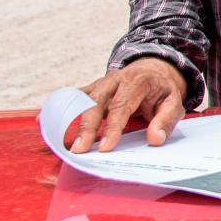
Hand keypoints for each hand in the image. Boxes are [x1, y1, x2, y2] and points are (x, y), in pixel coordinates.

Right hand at [70, 59, 188, 152]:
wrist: (153, 70)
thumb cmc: (162, 91)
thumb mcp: (174, 102)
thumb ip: (166, 120)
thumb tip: (154, 139)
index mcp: (136, 82)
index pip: (121, 106)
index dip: (112, 127)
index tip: (106, 147)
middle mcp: (114, 80)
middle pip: (96, 102)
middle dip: (86, 127)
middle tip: (79, 149)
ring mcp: (100, 83)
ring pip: (81, 101)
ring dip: (71, 121)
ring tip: (63, 143)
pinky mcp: (91, 88)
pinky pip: (74, 98)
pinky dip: (60, 108)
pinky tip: (46, 121)